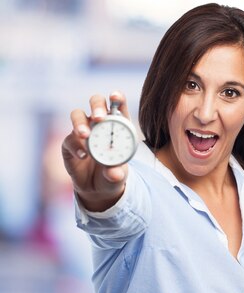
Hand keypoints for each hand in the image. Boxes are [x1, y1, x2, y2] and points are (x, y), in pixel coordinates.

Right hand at [61, 91, 130, 211]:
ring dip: (80, 123)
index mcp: (118, 125)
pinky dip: (76, 146)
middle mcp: (99, 124)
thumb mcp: (118, 175)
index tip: (115, 97)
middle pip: (96, 103)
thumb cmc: (113, 174)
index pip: (118, 106)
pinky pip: (70, 139)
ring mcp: (83, 131)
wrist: (97, 188)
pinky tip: (83, 156)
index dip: (117, 98)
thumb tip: (114, 173)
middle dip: (97, 106)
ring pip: (77, 115)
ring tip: (85, 135)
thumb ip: (117, 173)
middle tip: (99, 117)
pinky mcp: (69, 143)